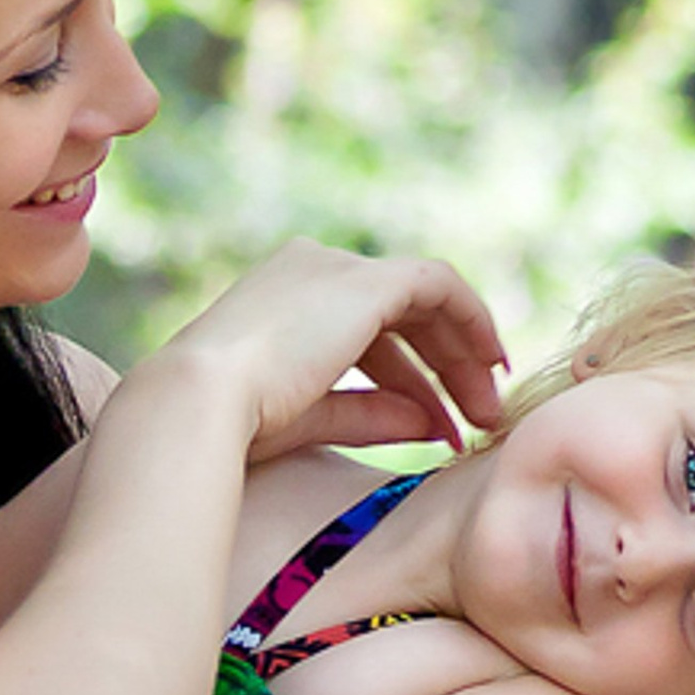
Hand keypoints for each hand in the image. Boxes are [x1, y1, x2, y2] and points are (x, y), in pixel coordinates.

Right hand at [152, 240, 507, 460]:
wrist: (203, 399)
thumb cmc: (234, 422)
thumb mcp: (309, 418)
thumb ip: (369, 414)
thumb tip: (427, 424)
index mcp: (281, 298)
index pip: (363, 330)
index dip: (409, 371)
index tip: (441, 416)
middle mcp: (309, 270)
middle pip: (398, 314)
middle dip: (443, 368)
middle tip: (477, 420)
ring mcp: (336, 269)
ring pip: (424, 301)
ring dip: (460, 356)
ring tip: (485, 414)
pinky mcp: (365, 282)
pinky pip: (438, 286)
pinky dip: (471, 320)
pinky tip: (490, 365)